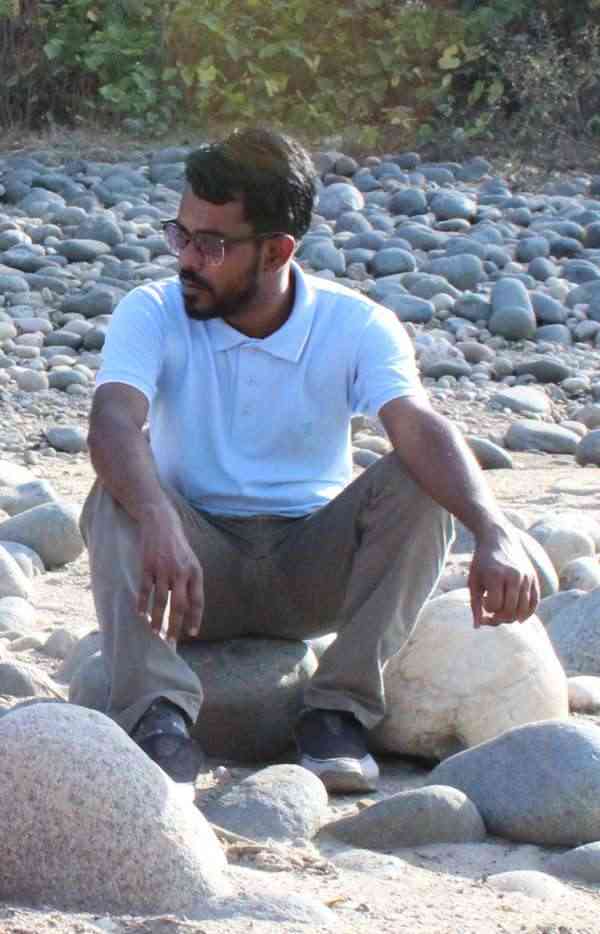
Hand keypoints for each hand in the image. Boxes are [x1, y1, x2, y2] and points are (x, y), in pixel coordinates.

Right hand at [136, 504, 203, 643]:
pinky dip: (142, 604)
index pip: (197, 600)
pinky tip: (140, 614)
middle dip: (175, 625)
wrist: (160, 521)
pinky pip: (145, 589)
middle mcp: (181, 572)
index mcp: (195, 571)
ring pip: (160, 600)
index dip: (195, 618)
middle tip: (171, 641)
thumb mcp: (191, 561)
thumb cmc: (177, 545)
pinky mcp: (147, 565)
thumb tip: (188, 608)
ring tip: (155, 632)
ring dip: (157, 619)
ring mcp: (163, 569)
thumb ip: (190, 582)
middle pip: (179, 605)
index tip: (192, 633)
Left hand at [468, 524, 539, 627]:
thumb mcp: (473, 581)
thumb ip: (475, 604)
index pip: (494, 607)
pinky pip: (535, 602)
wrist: (499, 539)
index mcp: (496, 576)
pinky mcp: (534, 578)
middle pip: (510, 611)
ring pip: (523, 610)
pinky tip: (519, 617)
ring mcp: (527, 577)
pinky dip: (527, 613)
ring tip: (502, 610)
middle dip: (500, 617)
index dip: (487, 609)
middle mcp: (514, 576)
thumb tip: (477, 627)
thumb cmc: (482, 562)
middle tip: (492, 613)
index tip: (483, 600)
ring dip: (512, 617)